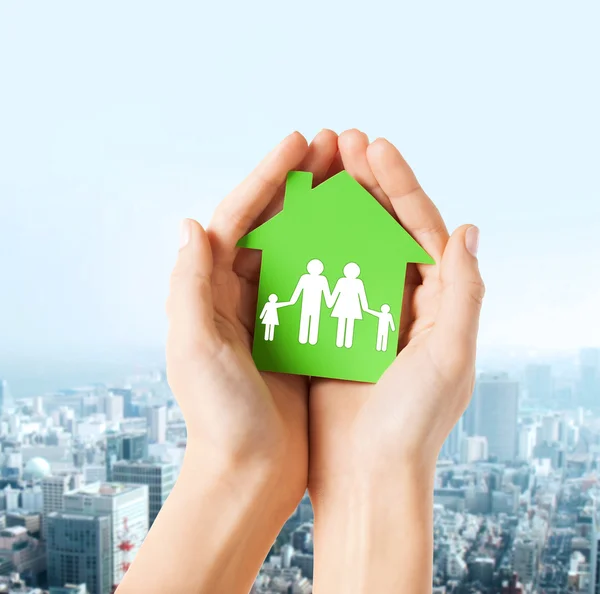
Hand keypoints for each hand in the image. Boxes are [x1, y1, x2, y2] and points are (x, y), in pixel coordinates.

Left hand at [166, 130, 338, 514]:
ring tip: (352, 176)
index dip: (267, 177)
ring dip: (323, 210)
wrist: (250, 473)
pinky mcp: (297, 332)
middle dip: (299, 182)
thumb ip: (189, 287)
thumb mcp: (196, 350)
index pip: (237, 218)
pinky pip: (320, 281)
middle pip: (271, 223)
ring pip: (299, 246)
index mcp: (210, 292)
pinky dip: (338, 254)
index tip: (299, 143)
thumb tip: (191, 225)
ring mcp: (270, 311)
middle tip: (333, 146)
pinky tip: (364, 234)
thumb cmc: (219, 418)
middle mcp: (237, 294)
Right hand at [307, 129, 483, 590]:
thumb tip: (468, 230)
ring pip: (348, 244)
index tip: (372, 147)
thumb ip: (464, 292)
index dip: (398, 184)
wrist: (366, 476)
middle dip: (363, 182)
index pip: (420, 227)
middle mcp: (402, 301)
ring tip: (314, 167)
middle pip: (383, 227)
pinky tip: (290, 220)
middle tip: (338, 141)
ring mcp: (363, 311)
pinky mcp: (330, 328)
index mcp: (436, 302)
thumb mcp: (449, 357)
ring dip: (333, 205)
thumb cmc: (411, 424)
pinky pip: (319, 276)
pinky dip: (308, 245)